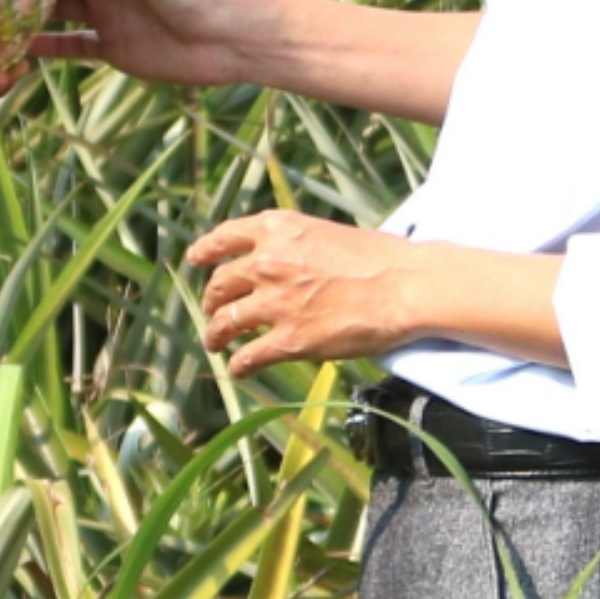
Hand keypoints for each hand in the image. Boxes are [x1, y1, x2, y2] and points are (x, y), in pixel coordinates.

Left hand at [184, 210, 415, 374]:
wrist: (404, 286)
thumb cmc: (379, 257)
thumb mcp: (326, 232)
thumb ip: (294, 244)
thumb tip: (278, 260)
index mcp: (277, 229)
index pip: (225, 237)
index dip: (204, 250)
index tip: (195, 259)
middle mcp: (268, 262)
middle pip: (221, 283)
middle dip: (212, 300)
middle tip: (213, 311)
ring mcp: (275, 302)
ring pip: (226, 322)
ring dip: (215, 334)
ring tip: (214, 342)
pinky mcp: (289, 339)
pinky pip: (249, 356)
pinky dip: (239, 365)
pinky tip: (238, 369)